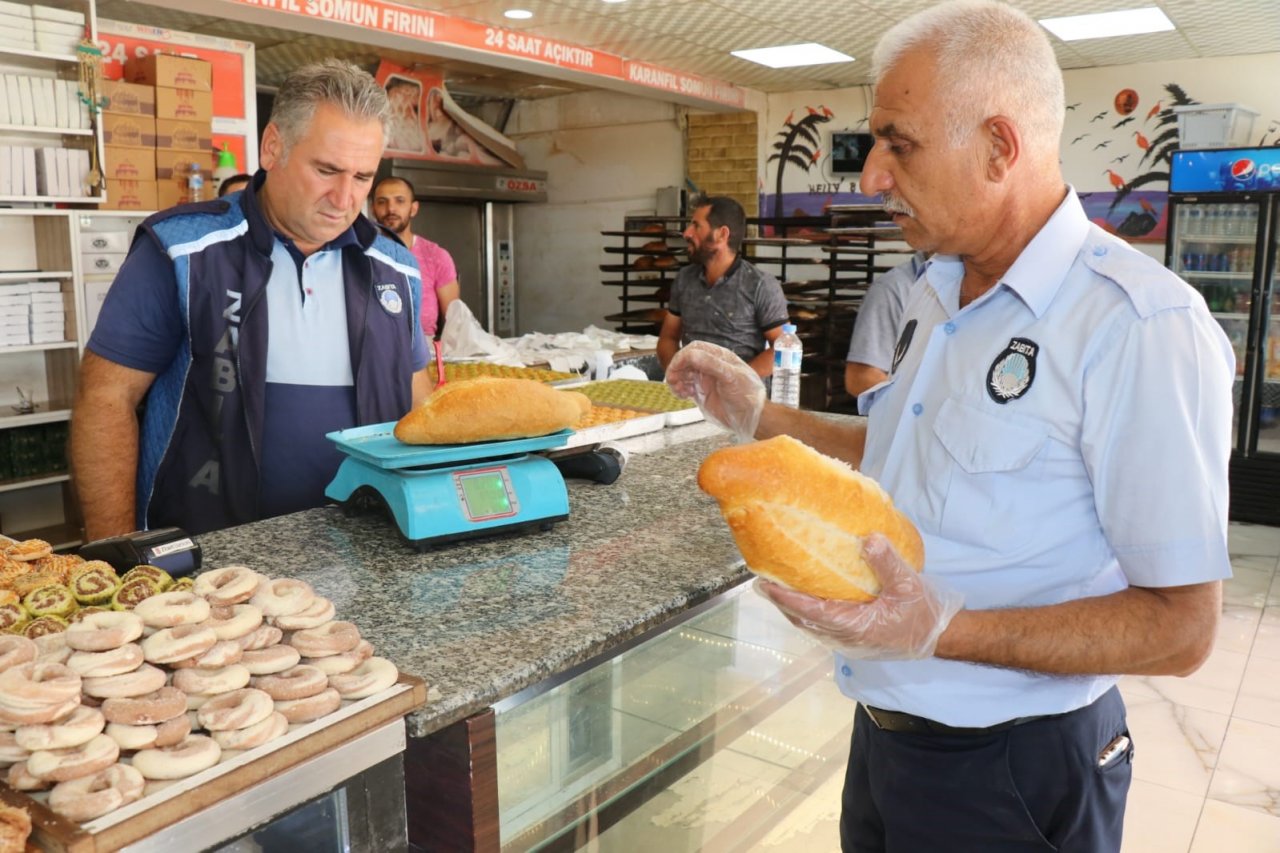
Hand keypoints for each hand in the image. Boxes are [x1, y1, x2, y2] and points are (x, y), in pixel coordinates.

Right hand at [665, 341, 765, 440]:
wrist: (750, 418)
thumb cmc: (747, 395)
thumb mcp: (731, 377)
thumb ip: (712, 364)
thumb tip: (691, 354)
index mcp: (720, 357)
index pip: (696, 349)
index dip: (684, 356)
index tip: (676, 367)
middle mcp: (711, 366)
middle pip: (686, 360)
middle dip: (677, 368)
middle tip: (672, 379)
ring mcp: (705, 379)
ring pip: (683, 374)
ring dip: (676, 379)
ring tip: (678, 390)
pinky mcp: (701, 393)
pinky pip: (684, 387)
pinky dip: (679, 389)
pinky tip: (683, 395)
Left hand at [756, 534, 963, 659]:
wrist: (938, 637)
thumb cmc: (923, 613)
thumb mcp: (909, 584)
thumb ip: (887, 562)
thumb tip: (869, 539)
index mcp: (855, 625)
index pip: (811, 611)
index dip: (785, 598)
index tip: (765, 584)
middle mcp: (845, 636)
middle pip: (803, 619)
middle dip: (781, 601)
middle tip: (761, 580)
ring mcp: (847, 639)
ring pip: (810, 624)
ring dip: (791, 606)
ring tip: (775, 585)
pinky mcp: (852, 637)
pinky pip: (821, 624)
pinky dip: (806, 610)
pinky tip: (804, 595)